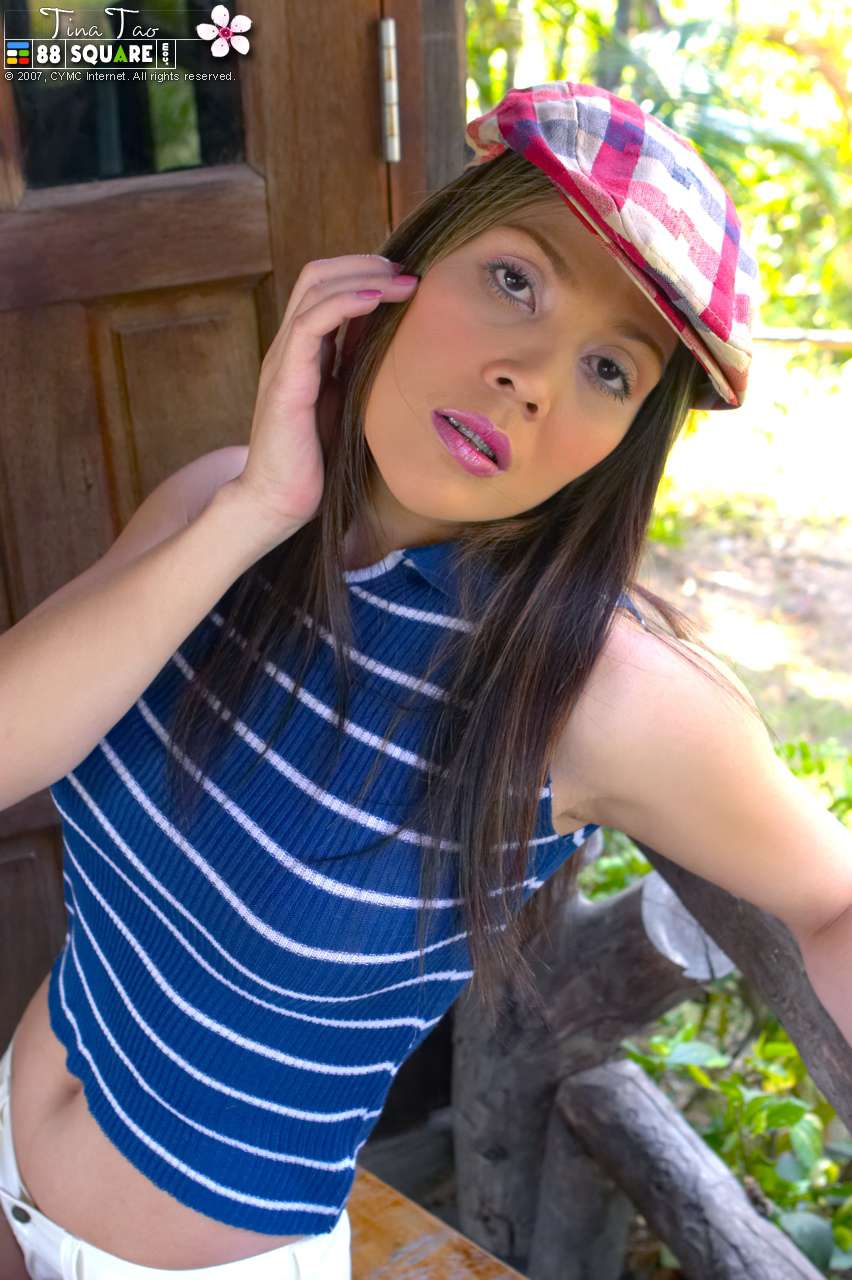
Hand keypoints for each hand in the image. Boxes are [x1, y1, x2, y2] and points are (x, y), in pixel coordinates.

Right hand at [233, 256, 417, 534]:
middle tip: (407, 271)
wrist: (278, 504)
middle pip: (317, 275)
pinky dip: (345, 303)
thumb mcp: (345, 406)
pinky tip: (376, 299)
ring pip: (313, 289)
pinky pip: (310, 324)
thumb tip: (392, 346)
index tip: (404, 279)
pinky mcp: (286, 381)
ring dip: (362, 275)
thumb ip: (357, 373)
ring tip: (402, 280)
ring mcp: (283, 361)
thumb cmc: (314, 464)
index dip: (362, 273)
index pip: (324, 288)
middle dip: (364, 263)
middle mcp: (289, 348)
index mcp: (303, 353)